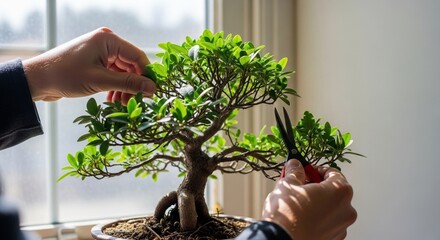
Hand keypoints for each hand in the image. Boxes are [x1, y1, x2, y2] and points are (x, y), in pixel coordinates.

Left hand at [23, 27, 155, 103]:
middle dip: (134, 85)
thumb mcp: (100, 81)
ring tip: (121, 105)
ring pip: (123, 72)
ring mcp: (101, 52)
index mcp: (108, 40)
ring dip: (124, 89)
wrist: (38, 79)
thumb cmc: (66, 76)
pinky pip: (113, 74)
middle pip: (132, 65)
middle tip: (134, 103)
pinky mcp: (96, 62)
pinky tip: (112, 100)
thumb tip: (153, 88)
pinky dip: (115, 87)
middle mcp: (106, 42)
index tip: (152, 94)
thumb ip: (129, 83)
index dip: (147, 75)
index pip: (138, 57)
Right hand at [262, 160, 356, 239]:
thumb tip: (296, 166)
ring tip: (299, 203)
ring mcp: (341, 226)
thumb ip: (295, 172)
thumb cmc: (288, 214)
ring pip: (332, 209)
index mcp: (339, 191)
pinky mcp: (334, 238)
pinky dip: (319, 219)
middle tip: (300, 186)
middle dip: (318, 187)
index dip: (317, 170)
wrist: (282, 239)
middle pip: (334, 191)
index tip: (306, 171)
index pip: (333, 173)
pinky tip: (302, 217)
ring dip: (319, 203)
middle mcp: (346, 209)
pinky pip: (328, 223)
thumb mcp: (288, 184)